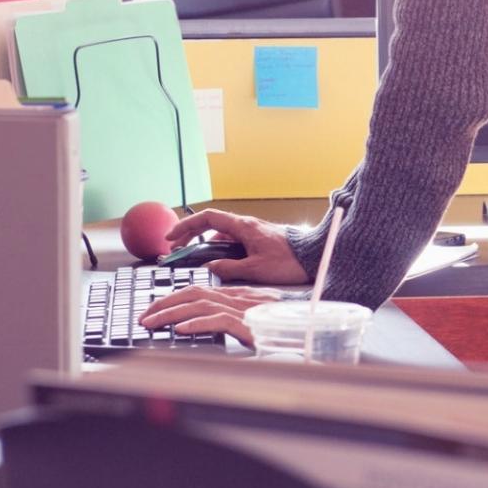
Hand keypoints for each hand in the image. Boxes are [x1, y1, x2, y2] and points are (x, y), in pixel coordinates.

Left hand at [137, 282, 279, 345]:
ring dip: (172, 314)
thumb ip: (231, 318)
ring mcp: (245, 311)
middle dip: (165, 303)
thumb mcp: (254, 320)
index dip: (173, 298)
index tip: (154, 308)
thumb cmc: (284, 328)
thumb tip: (200, 324)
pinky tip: (182, 329)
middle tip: (144, 316)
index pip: (199, 290)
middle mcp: (239, 299)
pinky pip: (219, 321)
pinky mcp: (250, 325)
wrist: (309, 330)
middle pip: (195, 294)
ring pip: (201, 305)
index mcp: (239, 296)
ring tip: (153, 323)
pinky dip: (198, 323)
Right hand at [163, 208, 309, 285]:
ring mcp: (253, 232)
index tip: (171, 237)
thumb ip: (228, 268)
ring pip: (222, 235)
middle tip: (175, 248)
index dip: (186, 226)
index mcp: (243, 227)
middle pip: (211, 225)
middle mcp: (246, 226)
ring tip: (192, 259)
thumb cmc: (290, 261)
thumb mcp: (255, 269)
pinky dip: (220, 249)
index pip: (207, 219)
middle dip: (190, 234)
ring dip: (205, 244)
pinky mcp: (259, 241)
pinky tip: (217, 263)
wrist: (316, 255)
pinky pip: (233, 242)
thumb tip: (208, 269)